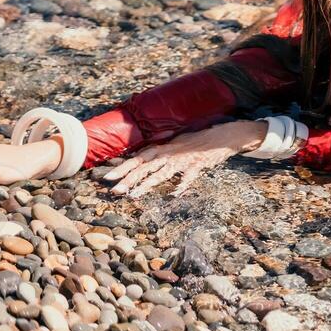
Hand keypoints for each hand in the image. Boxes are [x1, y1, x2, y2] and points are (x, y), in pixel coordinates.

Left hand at [101, 120, 266, 197]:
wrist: (222, 135)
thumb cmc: (197, 140)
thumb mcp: (175, 143)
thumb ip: (160, 152)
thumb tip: (140, 159)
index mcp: (163, 149)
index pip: (138, 159)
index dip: (123, 167)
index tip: (108, 177)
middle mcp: (170, 154)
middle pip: (145, 167)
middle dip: (128, 179)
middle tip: (114, 191)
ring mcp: (183, 160)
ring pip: (162, 174)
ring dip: (147, 184)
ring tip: (134, 196)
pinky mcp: (198, 166)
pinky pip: (188, 177)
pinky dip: (181, 186)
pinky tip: (173, 195)